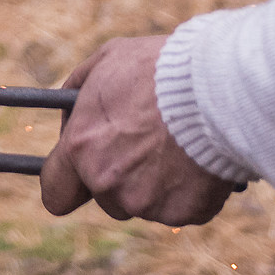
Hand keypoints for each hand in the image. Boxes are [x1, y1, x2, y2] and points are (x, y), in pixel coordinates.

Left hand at [41, 36, 236, 226]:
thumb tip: (70, 108)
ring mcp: (146, 203)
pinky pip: (182, 207)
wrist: (220, 85)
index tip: (80, 176)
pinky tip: (201, 158)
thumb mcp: (108, 61)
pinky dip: (190, 190)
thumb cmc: (161, 67)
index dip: (68, 185)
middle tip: (148, 146)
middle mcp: (107, 182)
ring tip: (180, 145)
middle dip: (123, 178)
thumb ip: (80, 91)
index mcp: (82, 148)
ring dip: (157, 183)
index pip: (55, 193)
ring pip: (145, 203)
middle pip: (107, 198)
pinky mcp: (184, 213)